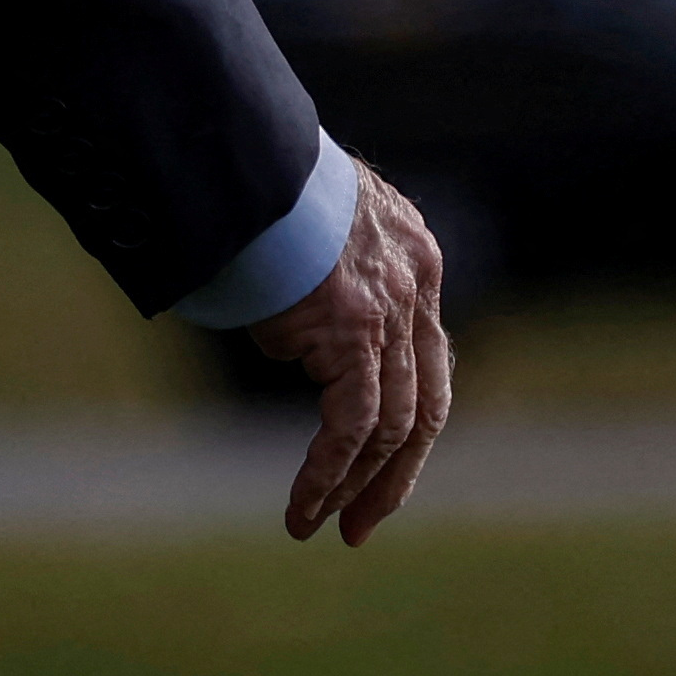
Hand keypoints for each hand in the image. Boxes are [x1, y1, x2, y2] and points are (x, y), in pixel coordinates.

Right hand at [243, 157, 451, 544]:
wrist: (247, 150)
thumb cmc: (261, 188)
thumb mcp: (313, 232)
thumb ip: (325, 285)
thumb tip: (293, 344)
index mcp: (416, 257)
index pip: (428, 363)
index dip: (409, 426)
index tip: (378, 470)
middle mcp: (417, 284)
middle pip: (426, 404)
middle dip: (393, 474)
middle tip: (359, 526)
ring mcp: (392, 305)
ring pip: (390, 424)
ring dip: (352, 485)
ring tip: (314, 526)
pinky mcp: (354, 326)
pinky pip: (350, 423)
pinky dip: (326, 472)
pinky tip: (301, 507)